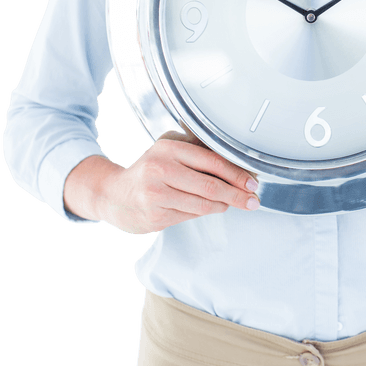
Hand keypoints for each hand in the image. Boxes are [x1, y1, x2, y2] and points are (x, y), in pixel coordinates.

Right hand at [63, 139, 260, 233]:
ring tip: (232, 203)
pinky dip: (204, 211)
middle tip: (252, 200)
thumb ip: (196, 155)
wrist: (113, 194)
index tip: (252, 182)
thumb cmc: (147, 171)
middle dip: (237, 195)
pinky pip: (191, 215)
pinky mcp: (156, 217)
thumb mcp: (168, 152)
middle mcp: (160, 170)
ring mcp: (157, 195)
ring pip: (203, 204)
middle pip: (210, 186)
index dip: (237, 174)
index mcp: (168, 149)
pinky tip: (209, 207)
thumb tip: (236, 167)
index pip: (212, 162)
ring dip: (223, 205)